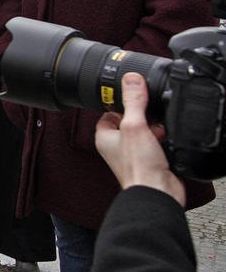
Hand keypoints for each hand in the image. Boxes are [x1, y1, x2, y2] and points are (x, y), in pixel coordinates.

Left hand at [95, 73, 185, 205]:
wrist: (157, 192)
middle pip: (128, 122)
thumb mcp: (134, 125)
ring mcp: (133, 155)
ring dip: (154, 130)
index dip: (119, 105)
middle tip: (149, 118)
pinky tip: (167, 142)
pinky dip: (163, 141)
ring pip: (144, 134)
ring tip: (159, 131)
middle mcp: (116, 147)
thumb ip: (133, 102)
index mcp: (104, 137)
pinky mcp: (149, 162)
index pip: (108, 113)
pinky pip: (155, 145)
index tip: (132, 98)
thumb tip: (131, 79)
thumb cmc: (138, 166)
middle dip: (142, 118)